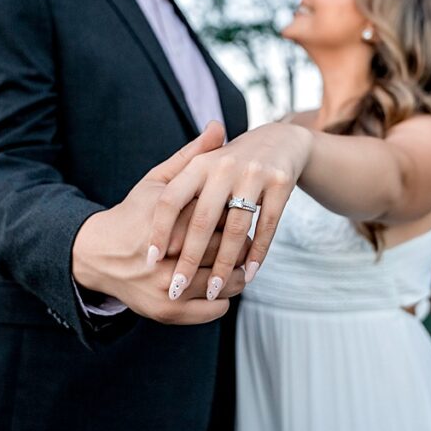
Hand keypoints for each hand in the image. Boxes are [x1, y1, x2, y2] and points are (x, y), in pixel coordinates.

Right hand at [71, 122, 246, 324]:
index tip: (243, 207)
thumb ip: (191, 156)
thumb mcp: (157, 182)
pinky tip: (223, 286)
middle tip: (246, 235)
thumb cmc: (133, 213)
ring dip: (238, 273)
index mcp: (167, 218)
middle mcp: (165, 255)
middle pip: (224, 247)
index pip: (220, 215)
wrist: (97, 255)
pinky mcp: (166, 312)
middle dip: (240, 241)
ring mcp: (165, 286)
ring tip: (239, 262)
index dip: (237, 211)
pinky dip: (224, 299)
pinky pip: (212, 309)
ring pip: (224, 281)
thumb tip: (219, 126)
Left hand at [149, 121, 312, 302]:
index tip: (150, 260)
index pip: (171, 200)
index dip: (159, 230)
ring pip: (235, 228)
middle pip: (202, 220)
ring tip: (213, 290)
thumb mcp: (204, 166)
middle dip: (189, 259)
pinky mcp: (280, 183)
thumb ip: (180, 193)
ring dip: (224, 264)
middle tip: (176, 289)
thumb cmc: (232, 163)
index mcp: (199, 164)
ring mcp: (253, 174)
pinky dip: (257, 253)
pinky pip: (266, 225)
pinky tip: (248, 274)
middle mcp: (224, 166)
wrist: (280, 140)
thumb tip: (158, 236)